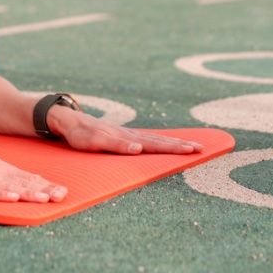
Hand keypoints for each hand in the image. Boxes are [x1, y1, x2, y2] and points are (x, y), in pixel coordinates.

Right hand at [0, 147, 67, 202]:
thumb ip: (11, 174)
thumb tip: (38, 180)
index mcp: (0, 167)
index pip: (27, 177)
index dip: (45, 185)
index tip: (62, 192)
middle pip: (22, 182)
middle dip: (43, 190)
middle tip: (61, 196)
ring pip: (8, 187)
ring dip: (27, 193)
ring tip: (44, 198)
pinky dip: (0, 194)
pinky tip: (12, 198)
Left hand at [55, 110, 200, 154]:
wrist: (70, 122)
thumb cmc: (81, 135)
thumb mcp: (95, 142)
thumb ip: (117, 146)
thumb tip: (139, 149)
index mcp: (128, 138)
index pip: (157, 145)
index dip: (176, 148)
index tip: (195, 150)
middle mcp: (132, 135)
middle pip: (161, 141)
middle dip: (181, 145)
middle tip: (202, 148)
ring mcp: (128, 135)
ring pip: (155, 139)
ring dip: (173, 143)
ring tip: (190, 145)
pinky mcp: (123, 136)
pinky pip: (147, 139)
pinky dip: (160, 142)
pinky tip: (164, 144)